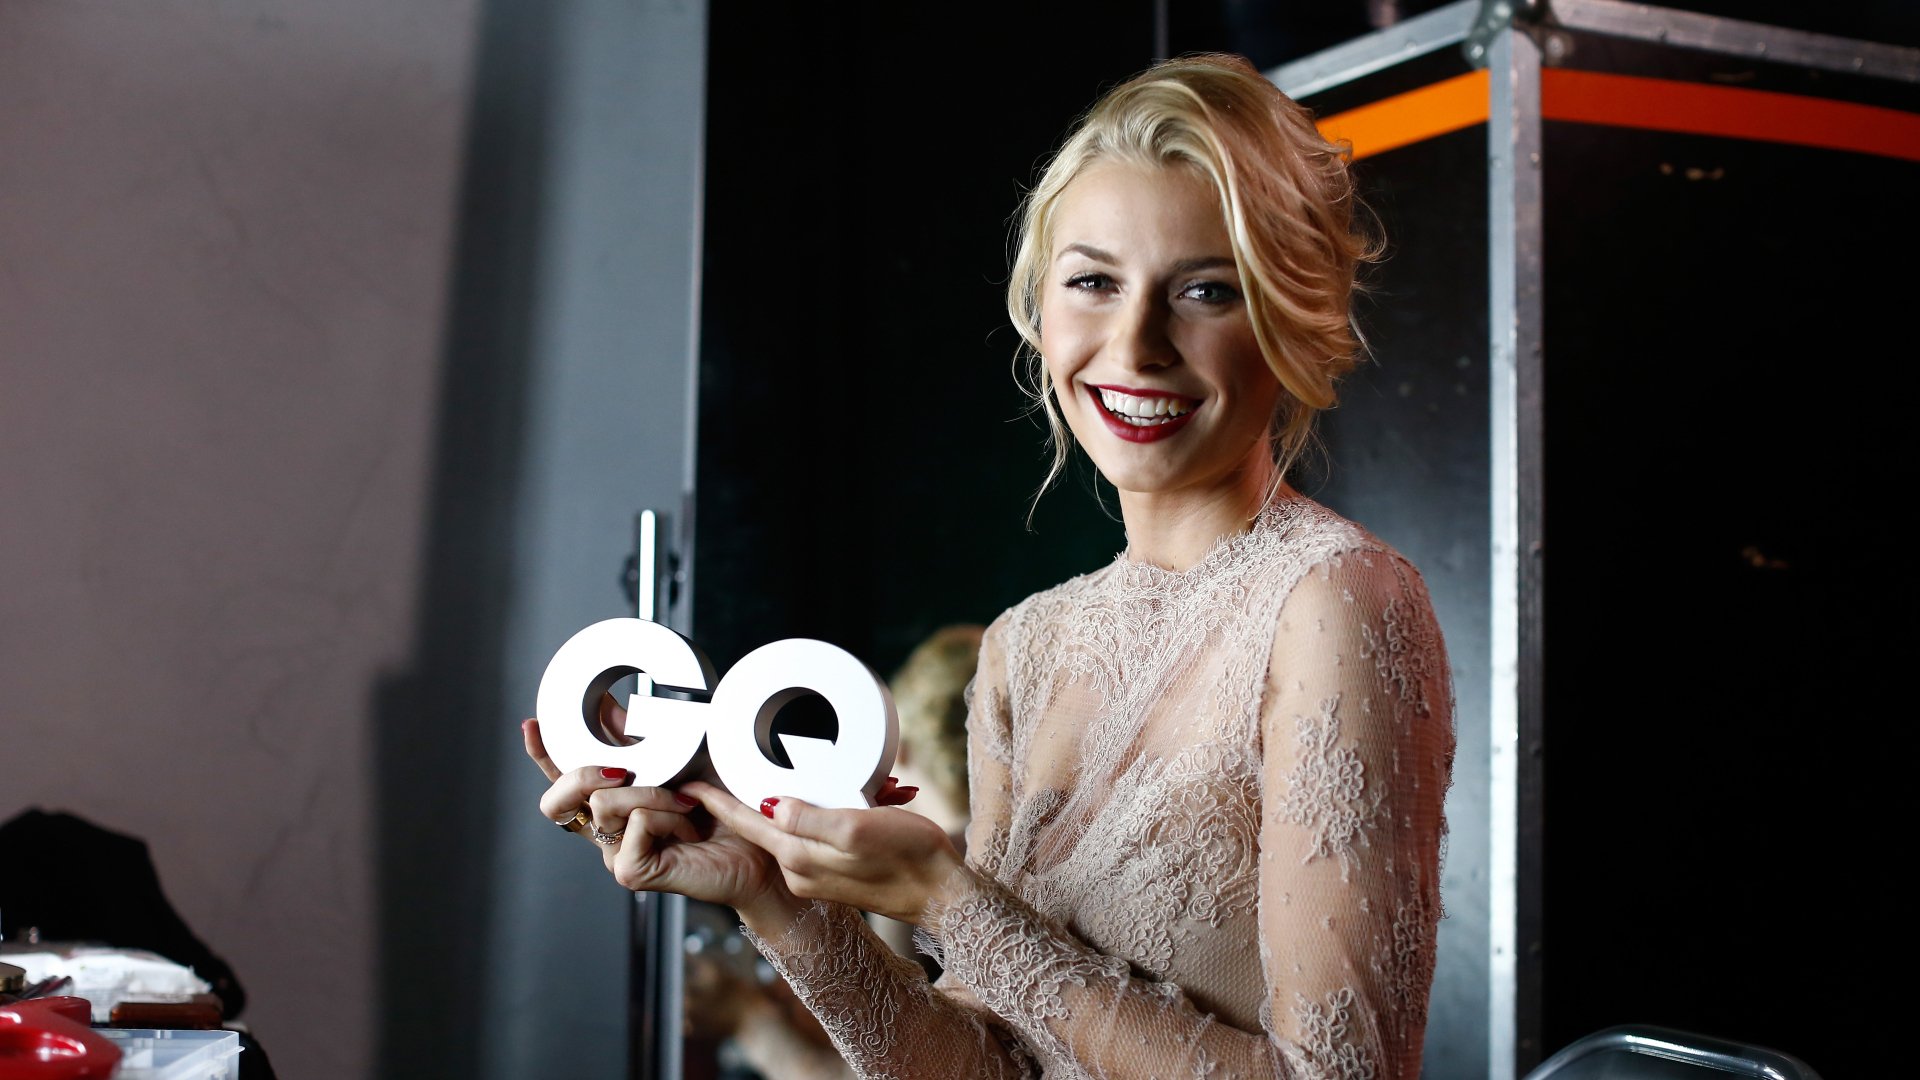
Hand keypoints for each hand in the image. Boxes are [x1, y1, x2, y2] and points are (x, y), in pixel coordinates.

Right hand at [522, 711, 792, 913]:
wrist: (762, 845)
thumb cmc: (727, 806)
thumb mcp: (683, 757)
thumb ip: (640, 737)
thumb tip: (608, 705)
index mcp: (613, 804)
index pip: (562, 780)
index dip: (542, 754)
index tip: (532, 723)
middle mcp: (608, 831)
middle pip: (556, 801)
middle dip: (580, 774)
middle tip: (622, 769)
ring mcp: (617, 853)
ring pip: (602, 804)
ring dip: (652, 792)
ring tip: (689, 802)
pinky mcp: (632, 871)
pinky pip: (633, 825)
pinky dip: (666, 815)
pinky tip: (690, 825)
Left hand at [684, 779, 962, 924]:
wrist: (943, 894)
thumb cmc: (909, 857)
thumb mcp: (857, 828)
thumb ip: (810, 818)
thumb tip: (770, 804)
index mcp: (799, 858)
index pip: (747, 823)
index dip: (717, 801)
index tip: (688, 783)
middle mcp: (800, 870)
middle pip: (759, 827)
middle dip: (739, 798)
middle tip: (714, 767)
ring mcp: (818, 873)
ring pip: (785, 830)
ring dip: (775, 803)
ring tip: (756, 774)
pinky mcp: (837, 871)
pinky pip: (808, 837)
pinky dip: (805, 814)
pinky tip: (808, 797)